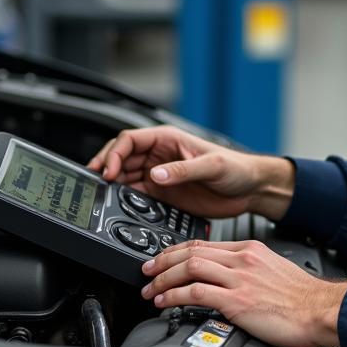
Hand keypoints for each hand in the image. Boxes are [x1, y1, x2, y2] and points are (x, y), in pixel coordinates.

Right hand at [88, 126, 294, 220]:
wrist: (251, 190)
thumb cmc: (237, 168)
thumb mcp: (211, 166)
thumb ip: (183, 170)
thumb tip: (156, 174)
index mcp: (167, 139)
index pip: (129, 140)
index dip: (114, 154)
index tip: (108, 171)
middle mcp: (159, 156)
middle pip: (121, 158)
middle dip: (105, 168)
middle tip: (95, 184)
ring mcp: (160, 176)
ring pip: (125, 177)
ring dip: (112, 186)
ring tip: (103, 196)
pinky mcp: (164, 195)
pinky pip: (137, 196)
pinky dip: (125, 200)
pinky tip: (119, 206)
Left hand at [140, 239, 346, 346]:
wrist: (322, 311)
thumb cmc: (303, 299)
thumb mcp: (275, 272)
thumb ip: (250, 272)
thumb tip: (230, 282)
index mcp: (250, 250)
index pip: (204, 244)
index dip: (177, 251)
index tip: (163, 259)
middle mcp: (242, 260)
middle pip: (191, 252)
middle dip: (162, 261)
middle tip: (146, 271)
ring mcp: (238, 279)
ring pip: (188, 268)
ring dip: (163, 279)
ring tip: (149, 290)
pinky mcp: (237, 301)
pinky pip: (195, 292)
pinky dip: (174, 295)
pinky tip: (164, 302)